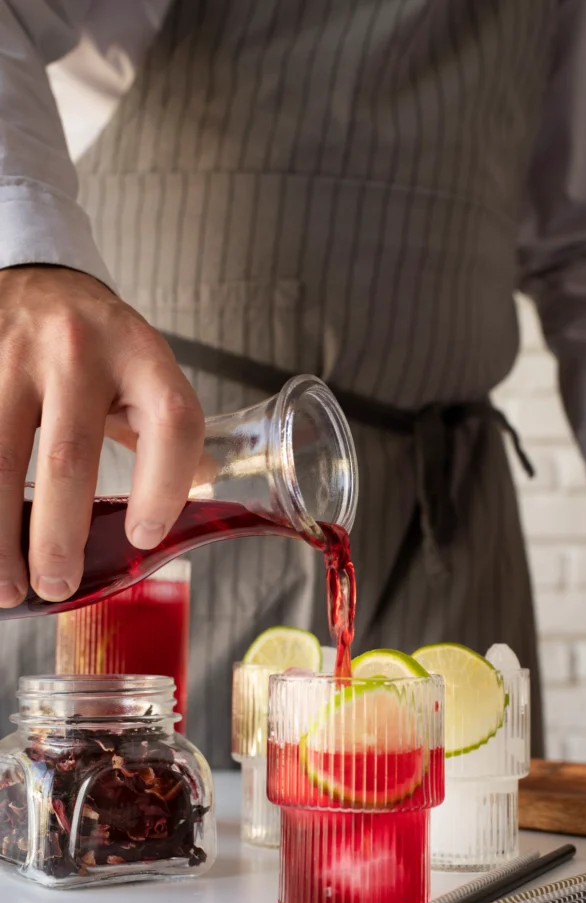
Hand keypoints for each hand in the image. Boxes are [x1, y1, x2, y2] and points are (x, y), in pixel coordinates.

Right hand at [0, 266, 204, 606]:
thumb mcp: (145, 369)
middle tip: (59, 585)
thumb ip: (167, 429)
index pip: (171, 421)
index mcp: (140, 355)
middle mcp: (78, 350)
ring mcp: (14, 354)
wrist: (38, 277)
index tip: (144, 537)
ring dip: (0, 533)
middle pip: (70, 455)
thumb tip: (208, 489)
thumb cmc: (97, 339)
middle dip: (60, 534)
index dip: (165, 485)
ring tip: (7, 585)